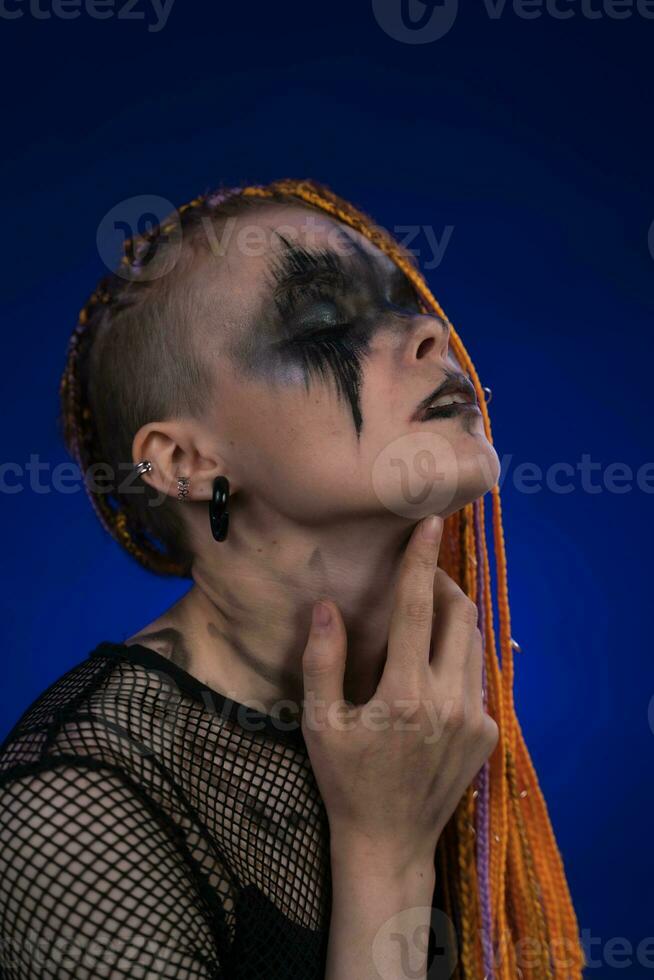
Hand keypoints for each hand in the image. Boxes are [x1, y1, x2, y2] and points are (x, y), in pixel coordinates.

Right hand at [300, 515, 498, 870]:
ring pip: (475, 643)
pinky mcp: (488, 733)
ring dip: (454, 619)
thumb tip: (326, 606)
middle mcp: (449, 700)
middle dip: (443, 585)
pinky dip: (457, 660)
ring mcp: (475, 718)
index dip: (422, 559)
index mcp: (405, 693)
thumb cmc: (346, 781)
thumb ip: (323, 661)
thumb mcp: (321, 724)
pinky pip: (477, 678)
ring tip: (426, 616)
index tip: (431, 521)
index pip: (418, 608)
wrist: (389, 843)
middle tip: (419, 578)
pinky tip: (431, 673)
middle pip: (461, 615)